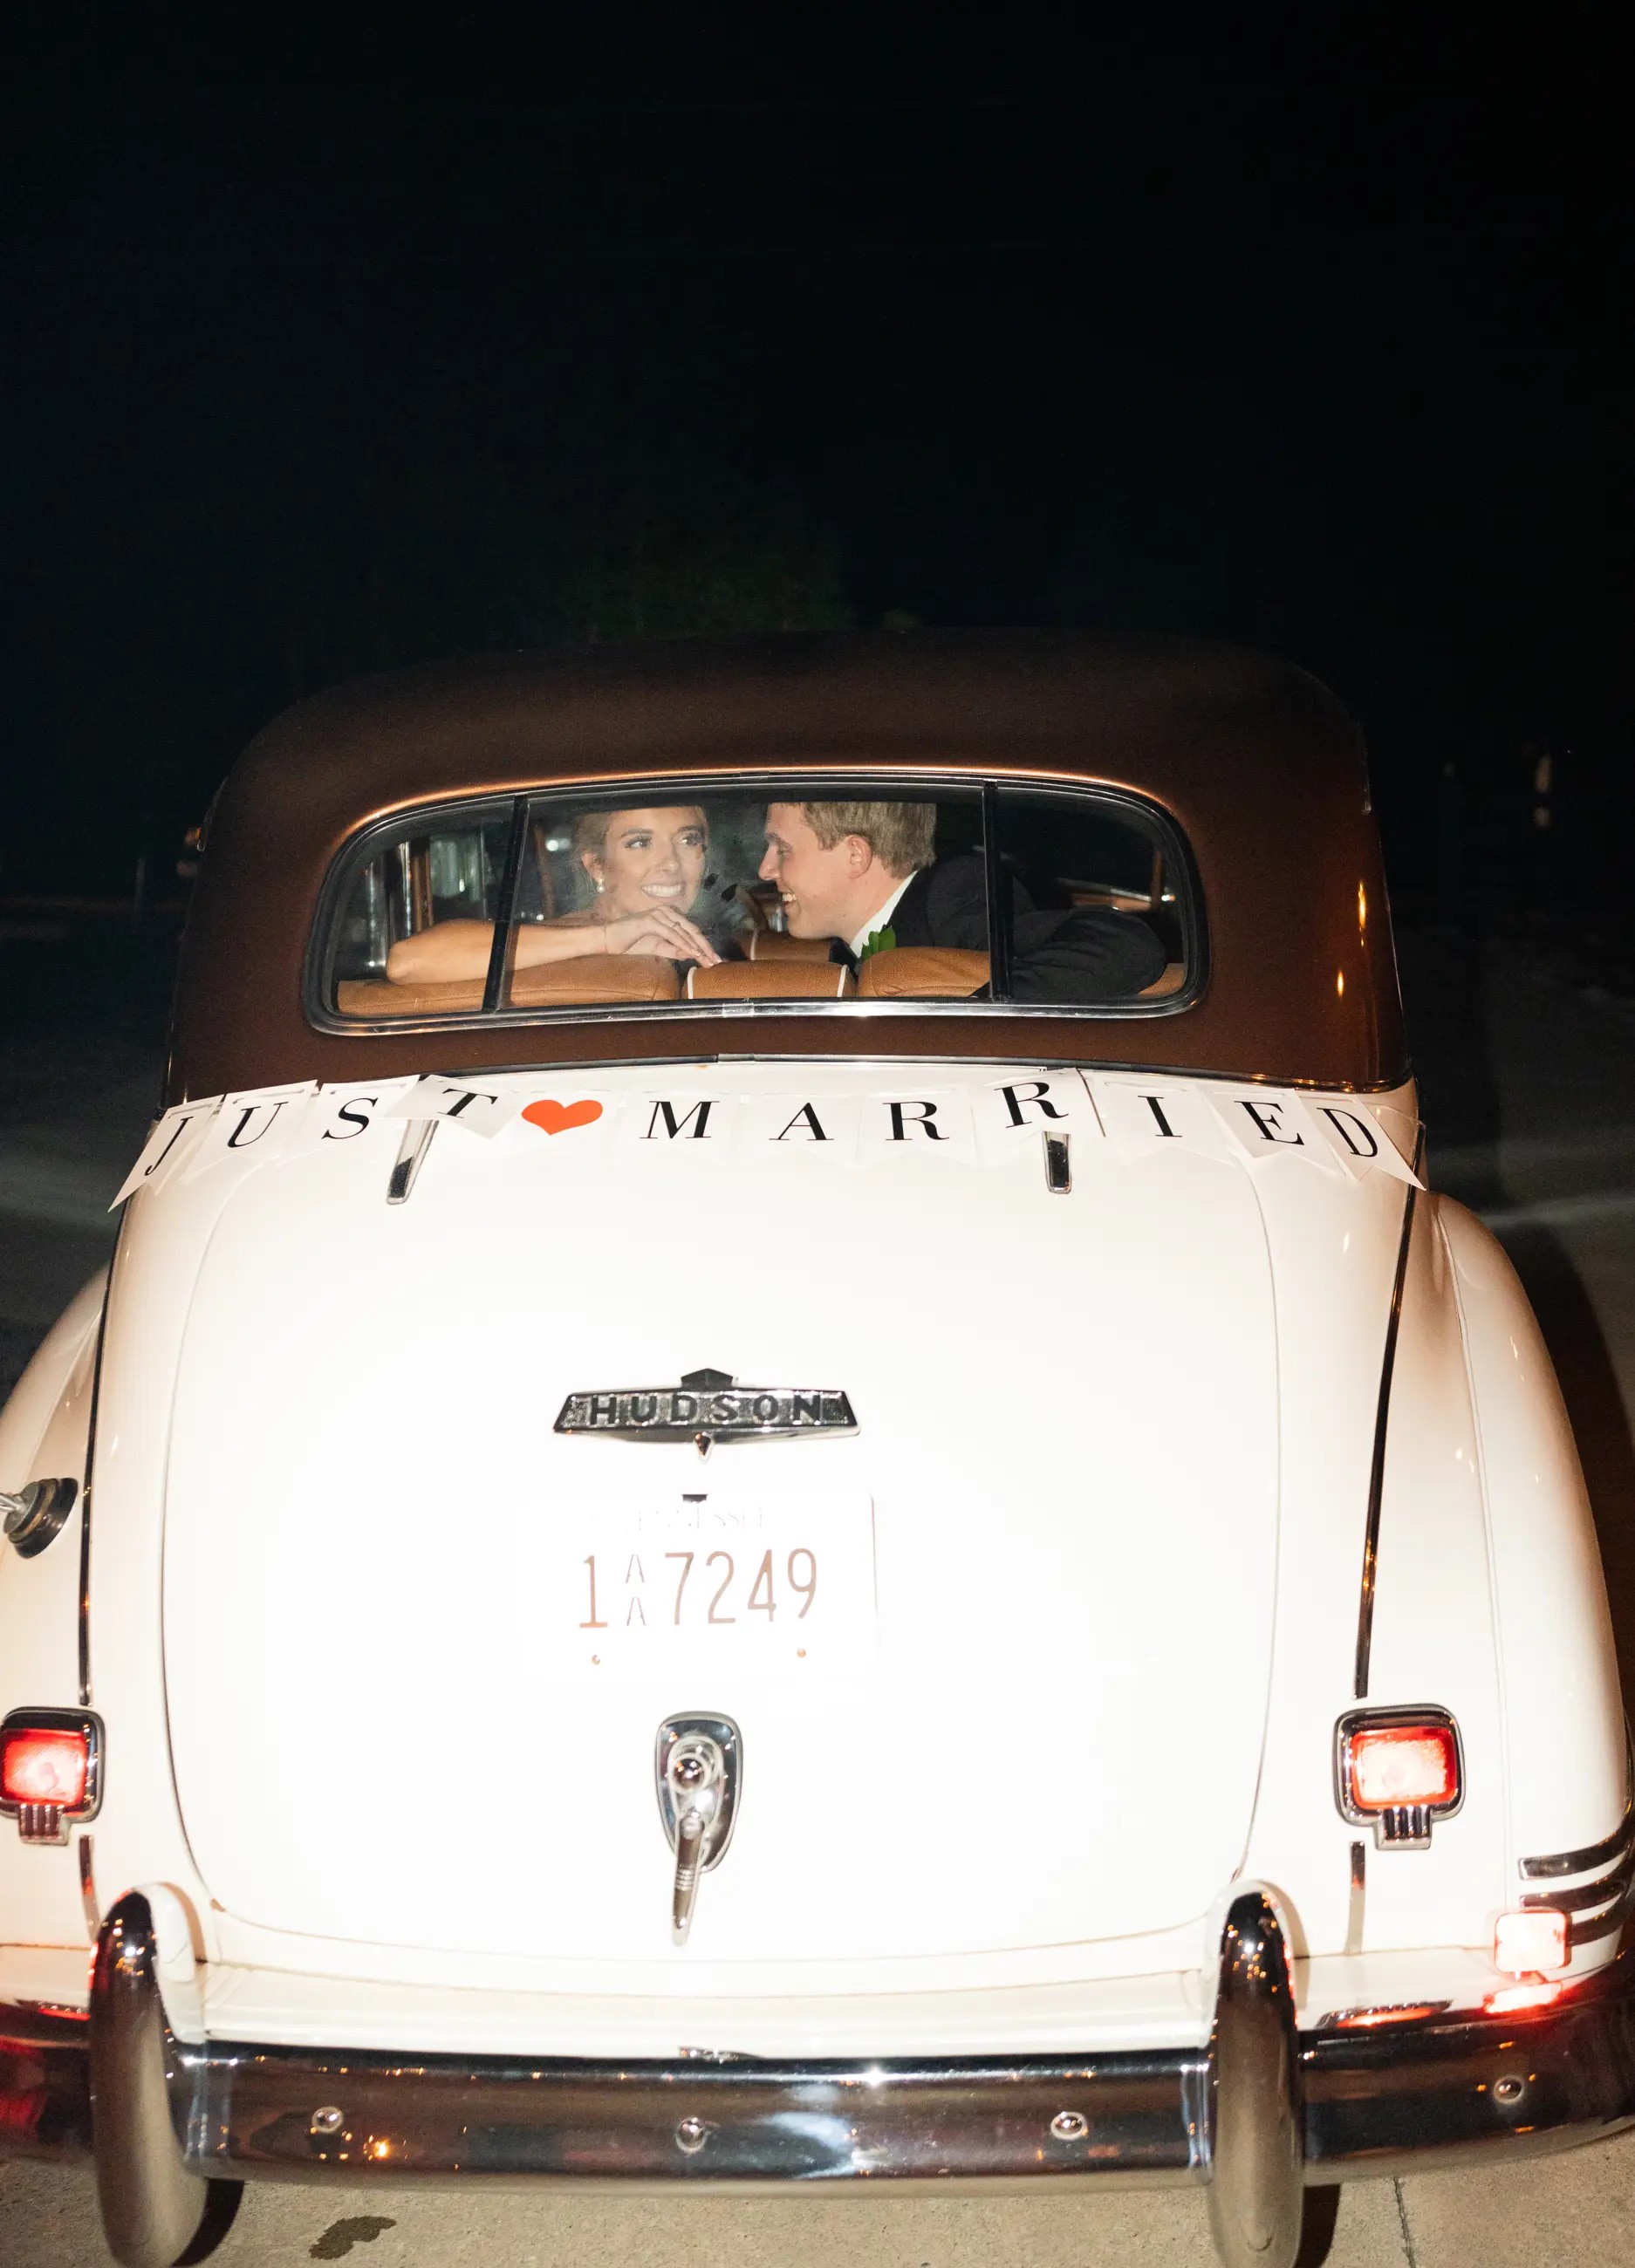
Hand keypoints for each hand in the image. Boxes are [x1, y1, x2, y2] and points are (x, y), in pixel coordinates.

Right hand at [600, 908, 722, 965]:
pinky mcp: (651, 920)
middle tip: (717, 961)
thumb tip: (692, 954)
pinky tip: (692, 953)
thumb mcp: (657, 949)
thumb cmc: (630, 943)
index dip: (704, 946)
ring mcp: (659, 914)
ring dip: (698, 947)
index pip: (691, 932)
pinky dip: (683, 944)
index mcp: (669, 916)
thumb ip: (674, 950)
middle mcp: (666, 912)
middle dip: (706, 947)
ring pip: (685, 932)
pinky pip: (671, 933)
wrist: (607, 940)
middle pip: (692, 930)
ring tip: (708, 960)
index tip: (714, 960)